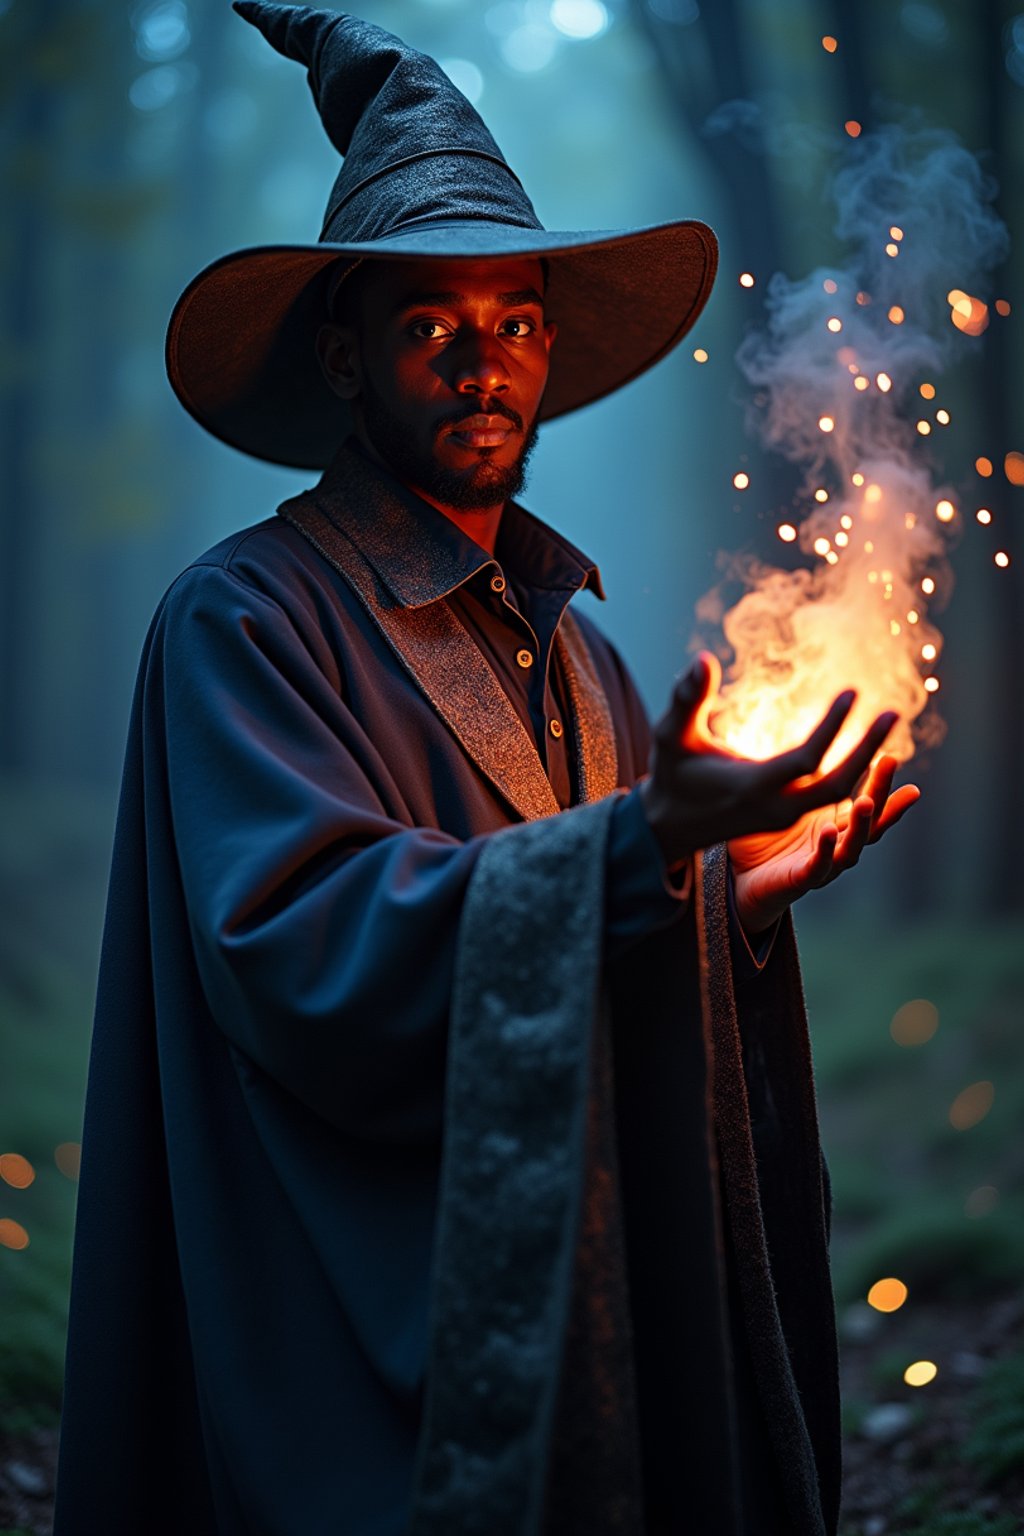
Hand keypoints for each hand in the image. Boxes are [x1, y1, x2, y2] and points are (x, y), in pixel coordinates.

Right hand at [638, 651, 906, 867]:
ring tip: (887, 722)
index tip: (853, 691)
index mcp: (751, 787)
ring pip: (838, 793)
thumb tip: (703, 659)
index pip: (807, 758)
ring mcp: (784, 816)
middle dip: (867, 749)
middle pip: (836, 784)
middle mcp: (774, 807)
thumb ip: (687, 698)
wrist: (668, 825)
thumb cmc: (670, 774)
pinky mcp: (787, 816)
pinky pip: (830, 798)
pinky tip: (868, 745)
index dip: (834, 724)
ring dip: (865, 759)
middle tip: (894, 712)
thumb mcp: (671, 734)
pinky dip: (852, 772)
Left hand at [728, 751, 920, 932]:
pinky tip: (828, 831)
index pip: (868, 802)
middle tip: (889, 762)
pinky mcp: (800, 881)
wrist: (743, 882)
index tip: (892, 756)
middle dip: (882, 793)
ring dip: (861, 825)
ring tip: (864, 801)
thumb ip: (796, 776)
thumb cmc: (765, 839)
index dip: (881, 782)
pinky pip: (818, 868)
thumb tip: (798, 734)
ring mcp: (824, 865)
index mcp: (837, 825)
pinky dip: (825, 852)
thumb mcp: (786, 803)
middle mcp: (838, 845)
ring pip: (852, 847)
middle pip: (870, 821)